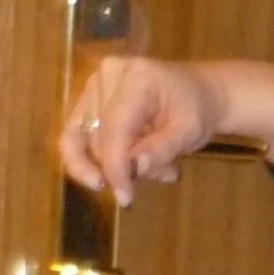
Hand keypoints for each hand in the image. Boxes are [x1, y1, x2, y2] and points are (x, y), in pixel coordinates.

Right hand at [58, 57, 225, 206]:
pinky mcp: (86, 98)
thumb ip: (162, 149)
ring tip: (158, 164)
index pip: (115, 130)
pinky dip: (98, 161)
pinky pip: (76, 138)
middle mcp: (107, 75)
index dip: (115, 168)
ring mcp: (93, 84)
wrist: (197, 92)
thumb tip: (133, 168)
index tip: (125, 199)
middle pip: (98, 140)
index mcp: (137, 78)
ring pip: (87, 143)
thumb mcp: (190, 133)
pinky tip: (127, 169)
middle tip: (165, 172)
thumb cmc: (197, 110)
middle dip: (125, 168)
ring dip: (119, 165)